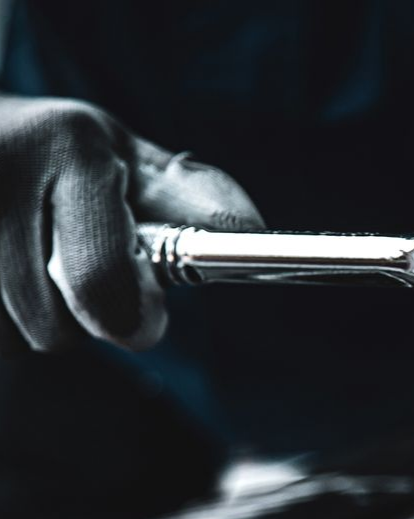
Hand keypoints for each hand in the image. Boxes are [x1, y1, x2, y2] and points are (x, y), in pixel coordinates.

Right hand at [0, 94, 263, 352]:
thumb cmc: (63, 156)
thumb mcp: (130, 161)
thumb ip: (191, 198)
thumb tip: (253, 229)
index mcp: (66, 148)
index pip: (101, 282)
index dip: (129, 321)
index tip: (139, 324)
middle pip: (54, 329)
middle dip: (80, 319)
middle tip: (76, 273)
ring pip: (14, 339)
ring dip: (32, 321)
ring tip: (30, 264)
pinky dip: (2, 321)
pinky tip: (5, 275)